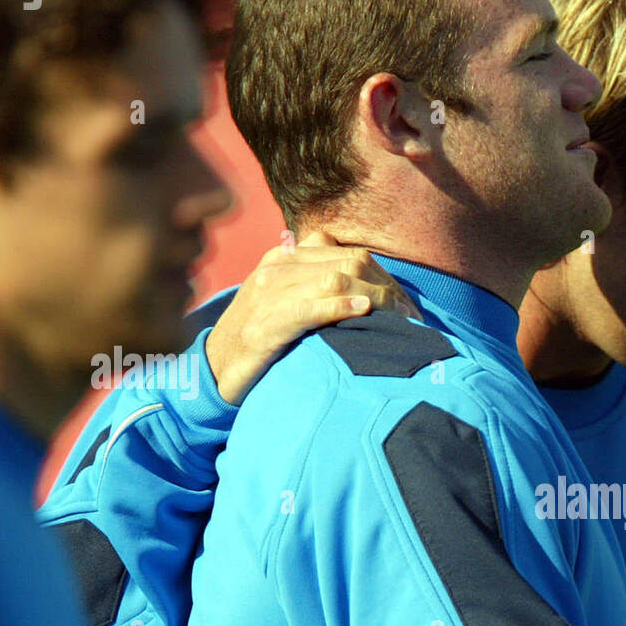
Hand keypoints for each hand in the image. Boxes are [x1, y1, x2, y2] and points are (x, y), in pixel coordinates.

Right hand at [204, 231, 421, 403]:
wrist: (214, 370)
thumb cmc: (261, 338)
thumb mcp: (286, 300)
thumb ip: (315, 281)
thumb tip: (361, 280)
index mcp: (286, 258)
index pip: (350, 255)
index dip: (386, 278)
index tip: (407, 307)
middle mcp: (277, 268)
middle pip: (350, 264)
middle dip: (388, 290)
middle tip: (411, 319)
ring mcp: (268, 295)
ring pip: (335, 280)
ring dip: (375, 299)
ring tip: (399, 321)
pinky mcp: (264, 326)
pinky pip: (307, 308)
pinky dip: (338, 306)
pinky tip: (362, 312)